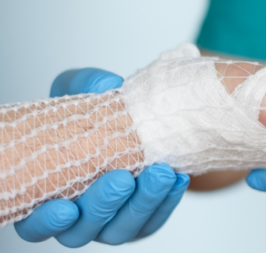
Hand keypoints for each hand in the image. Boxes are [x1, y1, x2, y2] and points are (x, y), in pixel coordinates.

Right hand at [14, 68, 190, 246]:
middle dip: (104, 205)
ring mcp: (109, 223)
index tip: (66, 207)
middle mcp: (75, 217)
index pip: (37, 223)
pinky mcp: (142, 221)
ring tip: (160, 173)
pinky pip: (153, 220)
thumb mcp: (86, 89)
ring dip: (142, 203)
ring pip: (121, 229)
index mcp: (47, 193)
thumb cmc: (99, 111)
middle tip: (123, 179)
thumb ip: (87, 86)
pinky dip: (167, 201)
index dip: (48, 221)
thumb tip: (107, 88)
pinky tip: (178, 177)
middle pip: (83, 229)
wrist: (141, 119)